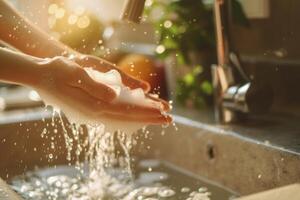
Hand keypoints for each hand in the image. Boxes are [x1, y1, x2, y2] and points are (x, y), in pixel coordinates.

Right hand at [35, 56, 170, 123]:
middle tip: (169, 120)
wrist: (41, 77)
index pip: (127, 111)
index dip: (146, 113)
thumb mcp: (76, 74)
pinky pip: (116, 114)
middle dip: (149, 118)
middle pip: (128, 117)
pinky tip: (137, 115)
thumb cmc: (58, 71)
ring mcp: (93, 113)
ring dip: (142, 117)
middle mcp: (96, 112)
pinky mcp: (91, 109)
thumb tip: (114, 97)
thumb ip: (95, 87)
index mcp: (94, 105)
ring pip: (123, 117)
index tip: (163, 113)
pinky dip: (130, 115)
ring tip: (158, 118)